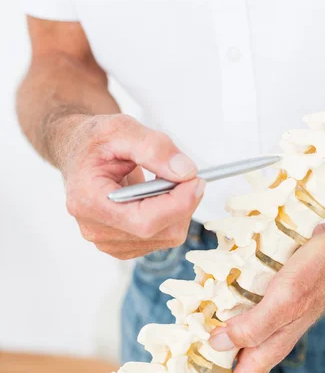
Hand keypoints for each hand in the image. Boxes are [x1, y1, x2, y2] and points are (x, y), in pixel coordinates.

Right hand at [58, 114, 203, 258]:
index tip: (196, 179)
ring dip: (179, 208)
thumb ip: (154, 148)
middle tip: (188, 175)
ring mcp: (109, 241)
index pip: (144, 221)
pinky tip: (159, 195)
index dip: (178, 203)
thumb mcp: (121, 128)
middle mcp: (96, 228)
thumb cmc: (94, 141)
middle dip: (184, 203)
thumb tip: (185, 172)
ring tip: (166, 180)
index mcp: (88, 201)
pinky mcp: (124, 244)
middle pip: (160, 232)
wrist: (79, 151)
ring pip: (167, 236)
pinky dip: (172, 215)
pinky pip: (163, 237)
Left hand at [208, 184, 324, 372]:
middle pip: (235, 352)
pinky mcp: (270, 291)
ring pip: (236, 325)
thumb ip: (254, 327)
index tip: (191, 365)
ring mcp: (271, 310)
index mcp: (274, 341)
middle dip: (210, 348)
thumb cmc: (321, 271)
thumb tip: (218, 344)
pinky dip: (225, 298)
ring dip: (215, 322)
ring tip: (193, 313)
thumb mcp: (285, 301)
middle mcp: (271, 330)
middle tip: (187, 335)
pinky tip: (213, 288)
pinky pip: (242, 301)